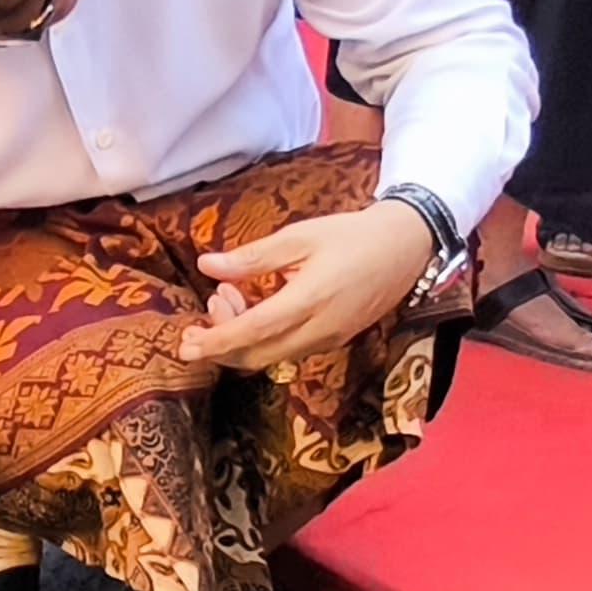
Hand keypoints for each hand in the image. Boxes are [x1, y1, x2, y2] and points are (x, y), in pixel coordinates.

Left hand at [176, 199, 436, 371]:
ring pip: (272, 355)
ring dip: (242, 337)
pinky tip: (257, 306)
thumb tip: (206, 265)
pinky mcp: (334, 340)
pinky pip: (289, 350)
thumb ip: (252, 257)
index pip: (253, 331)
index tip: (186, 344)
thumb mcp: (300, 236)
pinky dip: (264, 337)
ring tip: (228, 296)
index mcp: (309, 299)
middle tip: (205, 310)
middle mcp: (319, 329)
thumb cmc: (351, 235)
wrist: (405, 247)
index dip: (216, 341)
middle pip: (257, 355)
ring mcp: (329, 339)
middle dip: (222, 343)